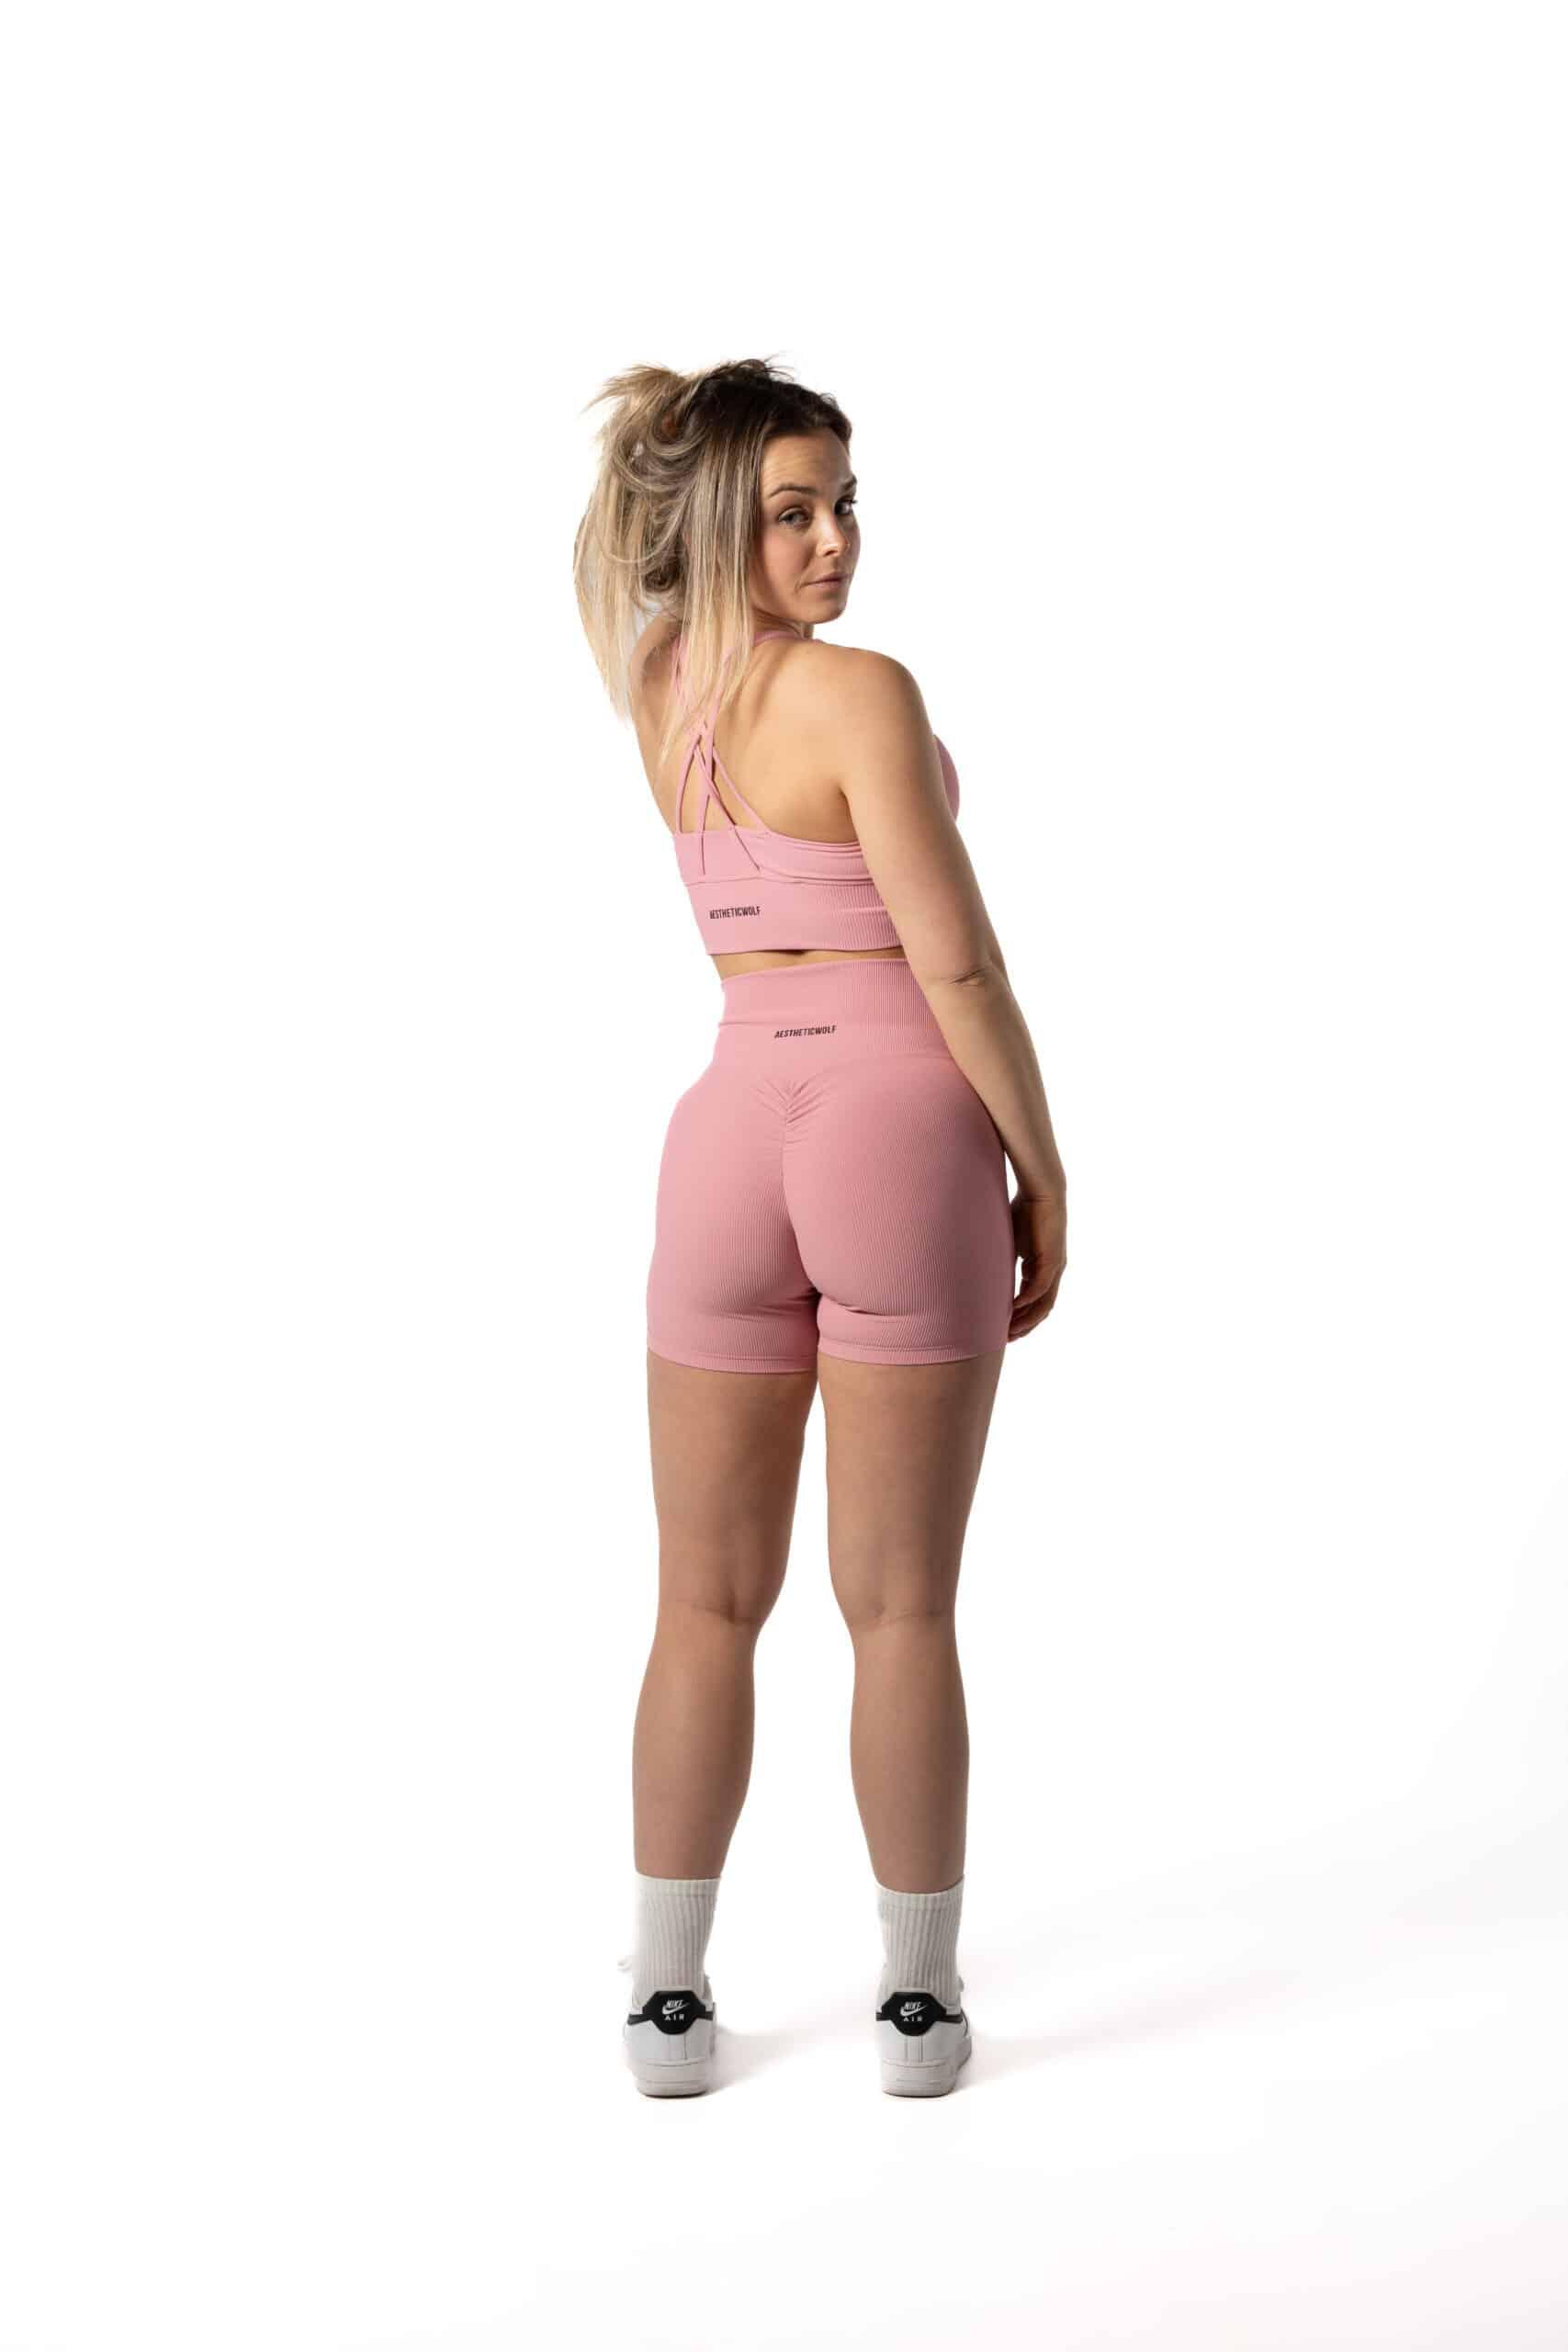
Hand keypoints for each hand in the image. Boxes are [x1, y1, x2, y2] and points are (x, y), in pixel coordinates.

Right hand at [1009, 1183, 1065, 1339]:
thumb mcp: (1006, 1243)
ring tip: (1010, 1331)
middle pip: (1040, 1309)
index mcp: (1039, 1269)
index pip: (1032, 1302)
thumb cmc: (1022, 1211)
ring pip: (1043, 1304)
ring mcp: (1055, 1268)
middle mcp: (1050, 1273)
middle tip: (1005, 1339)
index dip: (1018, 1318)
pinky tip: (1014, 1309)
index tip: (1002, 1330)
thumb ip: (998, 1260)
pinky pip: (1040, 1288)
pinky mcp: (1054, 1261)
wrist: (1041, 1192)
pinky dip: (1027, 1301)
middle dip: (1023, 1326)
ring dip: (1026, 1320)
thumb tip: (974, 1271)